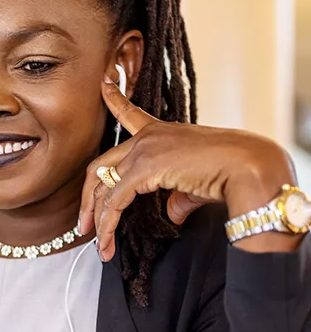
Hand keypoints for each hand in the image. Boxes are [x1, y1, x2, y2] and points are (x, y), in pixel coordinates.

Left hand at [78, 77, 297, 260]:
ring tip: (100, 247)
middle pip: (100, 167)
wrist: (247, 167)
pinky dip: (108, 226)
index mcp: (160, 132)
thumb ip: (175, 198)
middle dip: (88, 200)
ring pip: (103, 188)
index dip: (114, 99)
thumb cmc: (229, 174)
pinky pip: (114, 201)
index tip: (104, 84)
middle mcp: (147, 138)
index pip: (130, 114)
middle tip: (83, 226)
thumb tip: (170, 215)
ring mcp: (143, 150)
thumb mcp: (193, 186)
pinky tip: (107, 243)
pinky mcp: (144, 168)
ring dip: (97, 221)